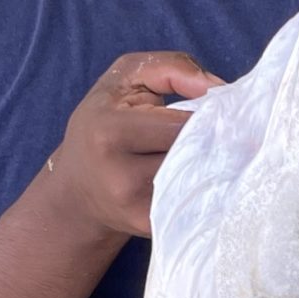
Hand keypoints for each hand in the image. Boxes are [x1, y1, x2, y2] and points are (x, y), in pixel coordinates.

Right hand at [45, 52, 219, 241]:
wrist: (77, 191)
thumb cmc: (103, 123)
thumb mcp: (125, 79)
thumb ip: (173, 68)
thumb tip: (220, 89)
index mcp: (108, 132)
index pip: (182, 123)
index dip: (207, 113)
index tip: (217, 110)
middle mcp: (120, 177)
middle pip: (194, 153)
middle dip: (211, 138)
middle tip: (221, 131)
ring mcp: (137, 209)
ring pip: (198, 178)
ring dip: (211, 163)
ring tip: (206, 153)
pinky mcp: (152, 230)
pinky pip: (195, 203)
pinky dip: (204, 188)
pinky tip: (197, 178)